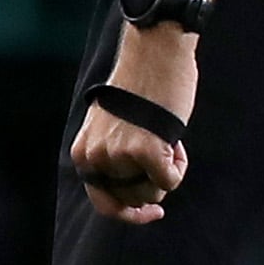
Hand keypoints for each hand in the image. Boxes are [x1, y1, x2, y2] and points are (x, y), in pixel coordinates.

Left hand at [69, 25, 196, 224]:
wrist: (154, 51)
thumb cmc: (140, 86)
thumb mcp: (112, 127)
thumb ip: (114, 158)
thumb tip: (136, 197)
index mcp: (83, 152)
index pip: (104, 203)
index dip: (130, 213)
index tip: (152, 211)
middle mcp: (95, 157)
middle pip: (133, 199)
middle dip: (154, 184)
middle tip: (166, 154)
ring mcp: (118, 155)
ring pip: (152, 192)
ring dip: (168, 172)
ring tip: (168, 139)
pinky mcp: (144, 151)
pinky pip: (170, 181)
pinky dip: (180, 166)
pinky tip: (177, 141)